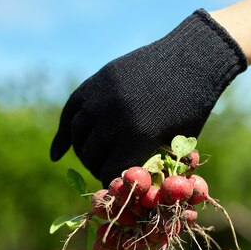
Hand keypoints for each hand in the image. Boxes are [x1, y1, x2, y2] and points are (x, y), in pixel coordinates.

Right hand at [50, 9, 246, 184]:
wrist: (191, 61)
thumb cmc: (192, 108)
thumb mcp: (179, 141)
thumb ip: (154, 163)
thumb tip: (134, 188)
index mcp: (139, 136)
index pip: (110, 173)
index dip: (113, 184)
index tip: (117, 189)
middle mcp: (115, 117)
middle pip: (92, 155)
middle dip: (97, 169)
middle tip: (106, 173)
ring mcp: (102, 97)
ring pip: (77, 135)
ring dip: (82, 152)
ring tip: (93, 161)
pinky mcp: (97, 81)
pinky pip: (71, 112)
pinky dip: (63, 135)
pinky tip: (58, 154)